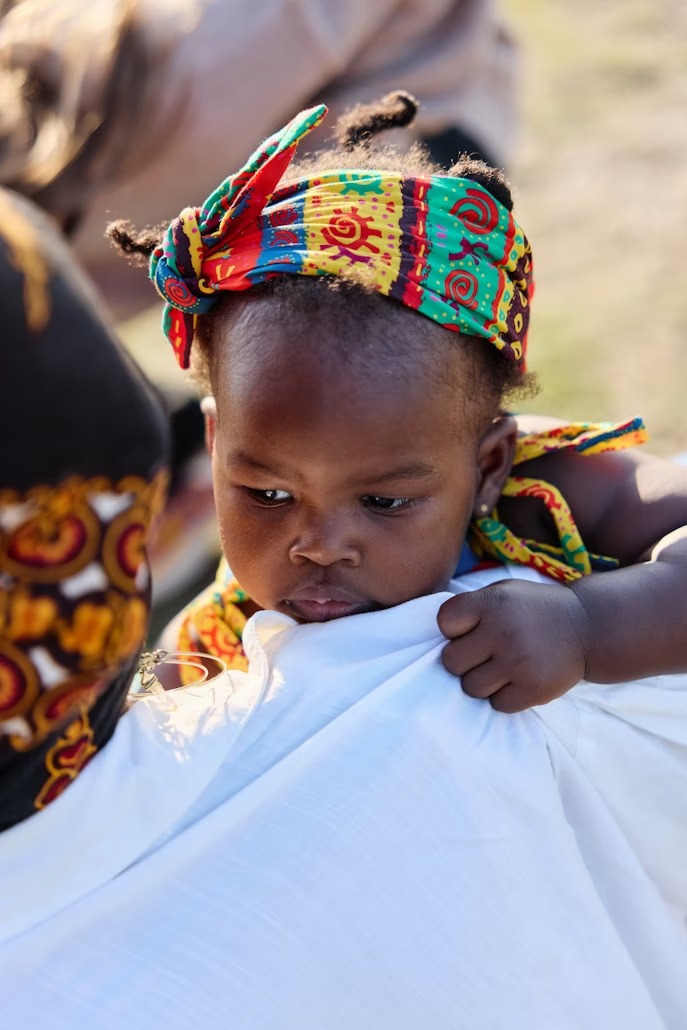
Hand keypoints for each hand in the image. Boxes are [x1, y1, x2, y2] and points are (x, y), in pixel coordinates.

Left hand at [437, 579, 590, 712]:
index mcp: (491, 603)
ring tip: (500, 668)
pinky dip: (503, 697)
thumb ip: (470, 609)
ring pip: (470, 688)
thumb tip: (432, 636)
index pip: (444, 622)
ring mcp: (518, 663)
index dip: (452, 630)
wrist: (586, 627)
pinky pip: (496, 705)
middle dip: (464, 660)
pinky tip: (516, 680)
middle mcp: (503, 632)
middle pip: (451, 662)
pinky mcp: (533, 689)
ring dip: (481, 681)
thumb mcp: (502, 593)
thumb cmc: (532, 611)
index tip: (469, 629)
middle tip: (485, 654)